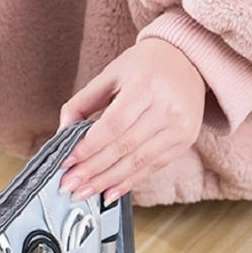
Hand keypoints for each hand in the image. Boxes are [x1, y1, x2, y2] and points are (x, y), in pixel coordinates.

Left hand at [58, 38, 205, 203]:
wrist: (188, 59)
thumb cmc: (145, 66)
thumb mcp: (111, 73)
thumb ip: (83, 102)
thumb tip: (62, 133)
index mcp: (145, 84)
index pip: (112, 124)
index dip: (88, 147)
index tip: (66, 162)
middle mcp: (166, 107)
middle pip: (122, 147)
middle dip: (92, 170)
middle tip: (68, 185)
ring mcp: (178, 127)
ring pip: (136, 162)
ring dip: (106, 182)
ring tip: (83, 193)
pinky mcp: (183, 142)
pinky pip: (151, 168)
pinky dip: (128, 183)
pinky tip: (108, 193)